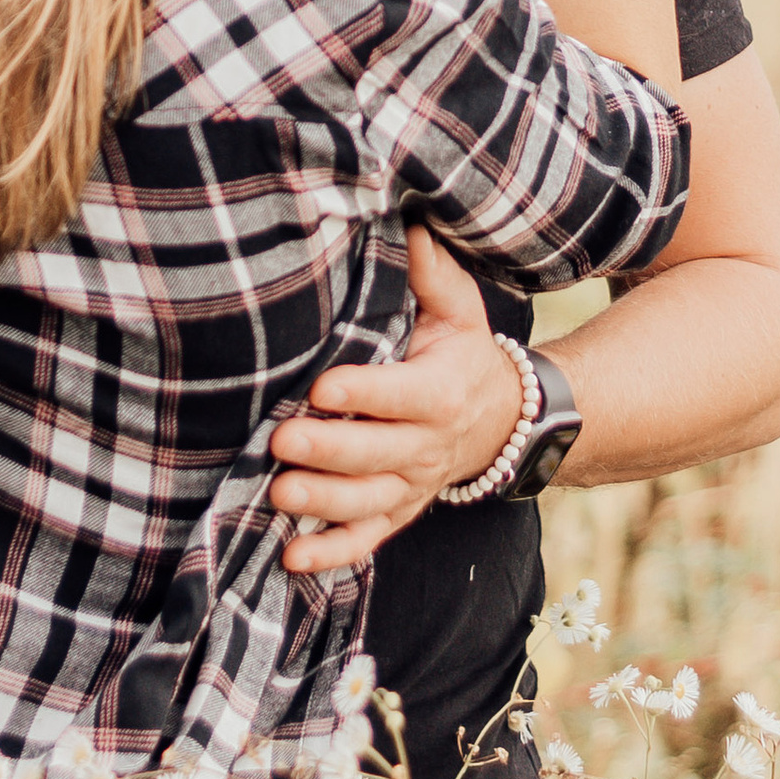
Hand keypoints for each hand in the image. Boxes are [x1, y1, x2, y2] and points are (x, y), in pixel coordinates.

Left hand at [270, 227, 527, 578]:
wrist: (500, 419)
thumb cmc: (460, 352)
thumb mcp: (458, 308)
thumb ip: (430, 270)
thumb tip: (409, 220)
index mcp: (440, 390)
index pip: (400, 394)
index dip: (364, 392)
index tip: (322, 386)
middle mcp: (428, 445)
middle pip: (377, 453)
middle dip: (329, 449)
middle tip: (280, 441)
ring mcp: (413, 485)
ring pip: (368, 501)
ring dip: (323, 503)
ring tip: (279, 495)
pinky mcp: (398, 512)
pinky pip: (367, 540)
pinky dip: (332, 554)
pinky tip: (292, 558)